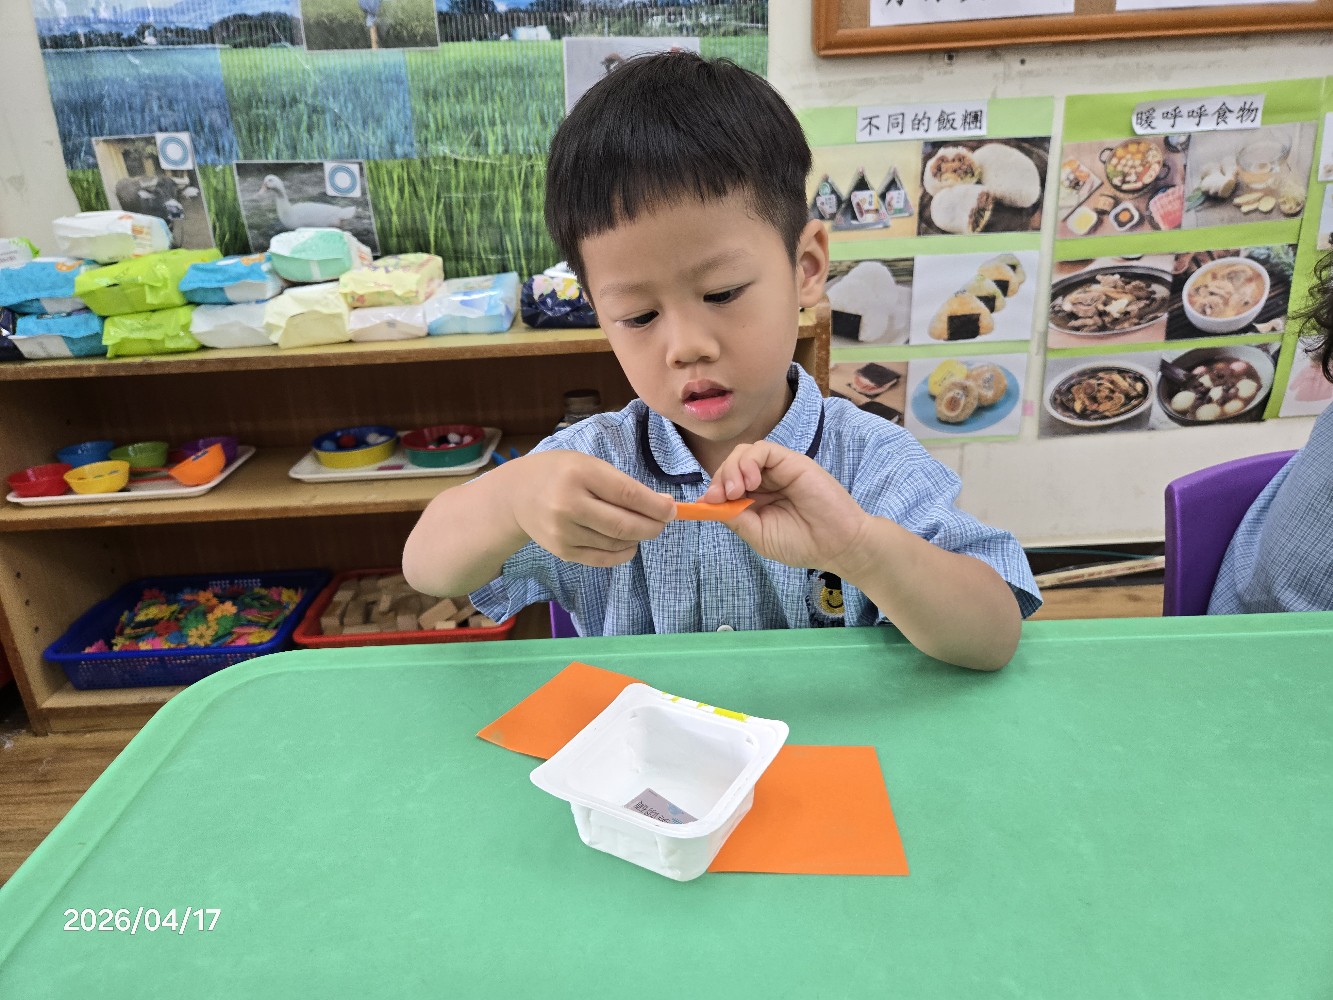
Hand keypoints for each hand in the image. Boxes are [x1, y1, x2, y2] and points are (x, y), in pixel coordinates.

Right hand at [510, 450, 674, 566]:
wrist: (516, 495)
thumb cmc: (560, 473)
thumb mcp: (589, 465)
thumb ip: (622, 484)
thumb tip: (662, 506)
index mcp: (579, 474)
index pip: (627, 495)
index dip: (655, 506)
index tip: (672, 510)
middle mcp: (569, 505)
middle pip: (623, 524)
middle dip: (652, 526)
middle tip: (663, 523)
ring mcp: (564, 531)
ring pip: (616, 542)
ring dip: (638, 538)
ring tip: (642, 528)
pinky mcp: (562, 551)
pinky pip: (602, 558)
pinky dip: (622, 553)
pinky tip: (629, 544)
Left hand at [700, 441, 869, 571]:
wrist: (838, 544)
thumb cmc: (802, 543)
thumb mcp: (759, 535)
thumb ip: (735, 517)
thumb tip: (707, 503)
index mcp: (755, 500)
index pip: (725, 484)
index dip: (712, 489)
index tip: (706, 503)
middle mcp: (765, 481)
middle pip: (731, 465)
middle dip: (720, 479)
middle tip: (722, 497)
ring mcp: (778, 470)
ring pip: (743, 453)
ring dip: (732, 469)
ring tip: (738, 491)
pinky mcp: (791, 461)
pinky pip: (762, 449)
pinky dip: (749, 461)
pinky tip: (752, 482)